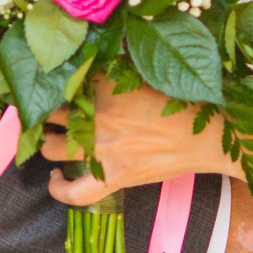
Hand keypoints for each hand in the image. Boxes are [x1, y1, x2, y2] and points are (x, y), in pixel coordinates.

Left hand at [39, 82, 225, 205]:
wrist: (209, 135)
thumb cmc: (182, 100)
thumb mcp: (145, 73)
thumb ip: (114, 68)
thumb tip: (90, 60)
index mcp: (105, 84)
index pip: (63, 80)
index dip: (53, 82)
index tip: (51, 83)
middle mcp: (97, 116)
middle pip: (49, 112)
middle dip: (43, 112)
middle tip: (45, 112)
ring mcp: (102, 150)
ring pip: (51, 148)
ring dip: (47, 142)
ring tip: (52, 137)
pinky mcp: (114, 177)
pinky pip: (74, 193)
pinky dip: (59, 188)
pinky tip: (55, 177)